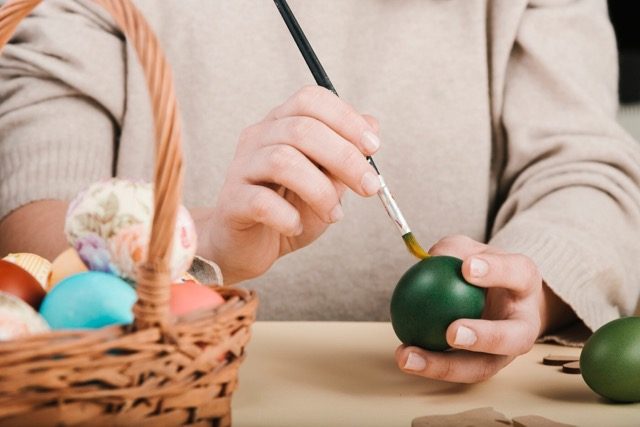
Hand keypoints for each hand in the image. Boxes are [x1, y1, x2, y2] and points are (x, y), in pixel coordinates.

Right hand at [197, 86, 380, 283]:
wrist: (250, 246)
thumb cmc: (290, 208)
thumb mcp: (327, 180)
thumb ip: (345, 154)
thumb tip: (372, 125)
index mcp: (281, 124)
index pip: (311, 99)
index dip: (346, 119)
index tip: (373, 147)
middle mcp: (258, 137)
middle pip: (302, 129)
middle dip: (345, 158)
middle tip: (369, 187)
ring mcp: (241, 167)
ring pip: (282, 161)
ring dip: (320, 191)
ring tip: (334, 215)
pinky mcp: (231, 201)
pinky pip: (261, 202)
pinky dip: (288, 216)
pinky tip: (296, 226)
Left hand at [394, 235, 571, 382]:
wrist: (498, 296)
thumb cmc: (480, 268)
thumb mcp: (469, 250)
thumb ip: (452, 250)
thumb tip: (429, 258)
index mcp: (525, 282)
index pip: (517, 273)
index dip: (496, 271)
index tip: (466, 267)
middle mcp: (525, 323)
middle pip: (514, 338)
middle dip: (484, 338)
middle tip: (451, 332)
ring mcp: (506, 352)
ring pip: (481, 367)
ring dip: (444, 366)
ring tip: (409, 356)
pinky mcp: (483, 367)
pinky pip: (457, 370)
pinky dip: (430, 365)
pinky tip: (403, 354)